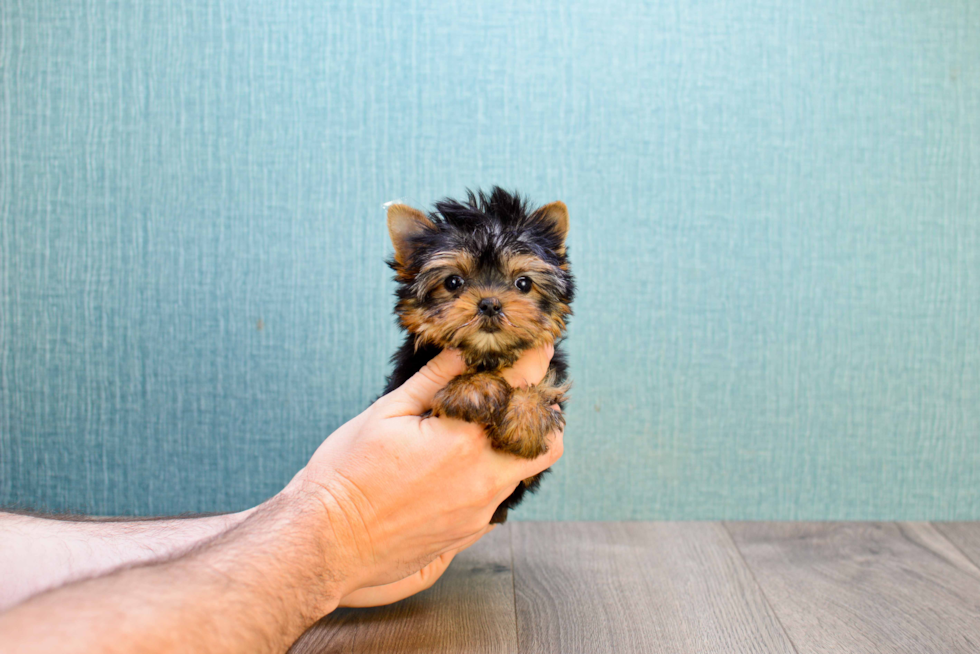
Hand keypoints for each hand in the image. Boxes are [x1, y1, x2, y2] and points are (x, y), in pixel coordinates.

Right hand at [288, 344, 562, 602]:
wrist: (328, 543)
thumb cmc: (347, 477)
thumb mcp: (386, 414)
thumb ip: (432, 381)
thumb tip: (462, 353)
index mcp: (463, 441)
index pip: (519, 392)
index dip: (534, 363)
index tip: (541, 348)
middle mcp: (483, 478)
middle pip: (548, 444)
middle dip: (545, 416)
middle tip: (524, 396)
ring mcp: (479, 511)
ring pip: (524, 473)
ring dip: (518, 446)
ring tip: (490, 427)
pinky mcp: (468, 532)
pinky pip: (499, 498)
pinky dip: (494, 474)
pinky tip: (465, 464)